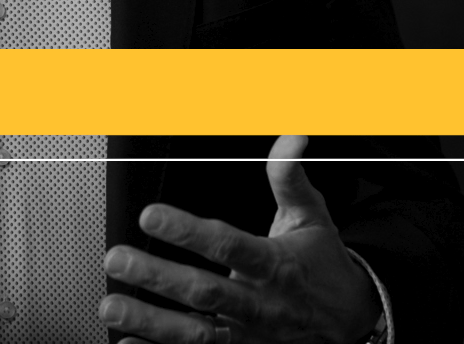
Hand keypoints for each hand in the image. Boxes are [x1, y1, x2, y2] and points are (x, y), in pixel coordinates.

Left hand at [98, 135, 379, 343]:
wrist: (352, 320)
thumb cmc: (322, 264)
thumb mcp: (311, 217)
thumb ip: (289, 178)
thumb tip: (292, 138)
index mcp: (276, 265)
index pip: (229, 245)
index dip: (188, 232)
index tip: (150, 215)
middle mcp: (261, 304)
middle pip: (206, 293)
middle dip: (158, 278)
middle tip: (117, 259)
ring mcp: (251, 336)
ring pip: (198, 335)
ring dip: (151, 323)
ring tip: (111, 307)